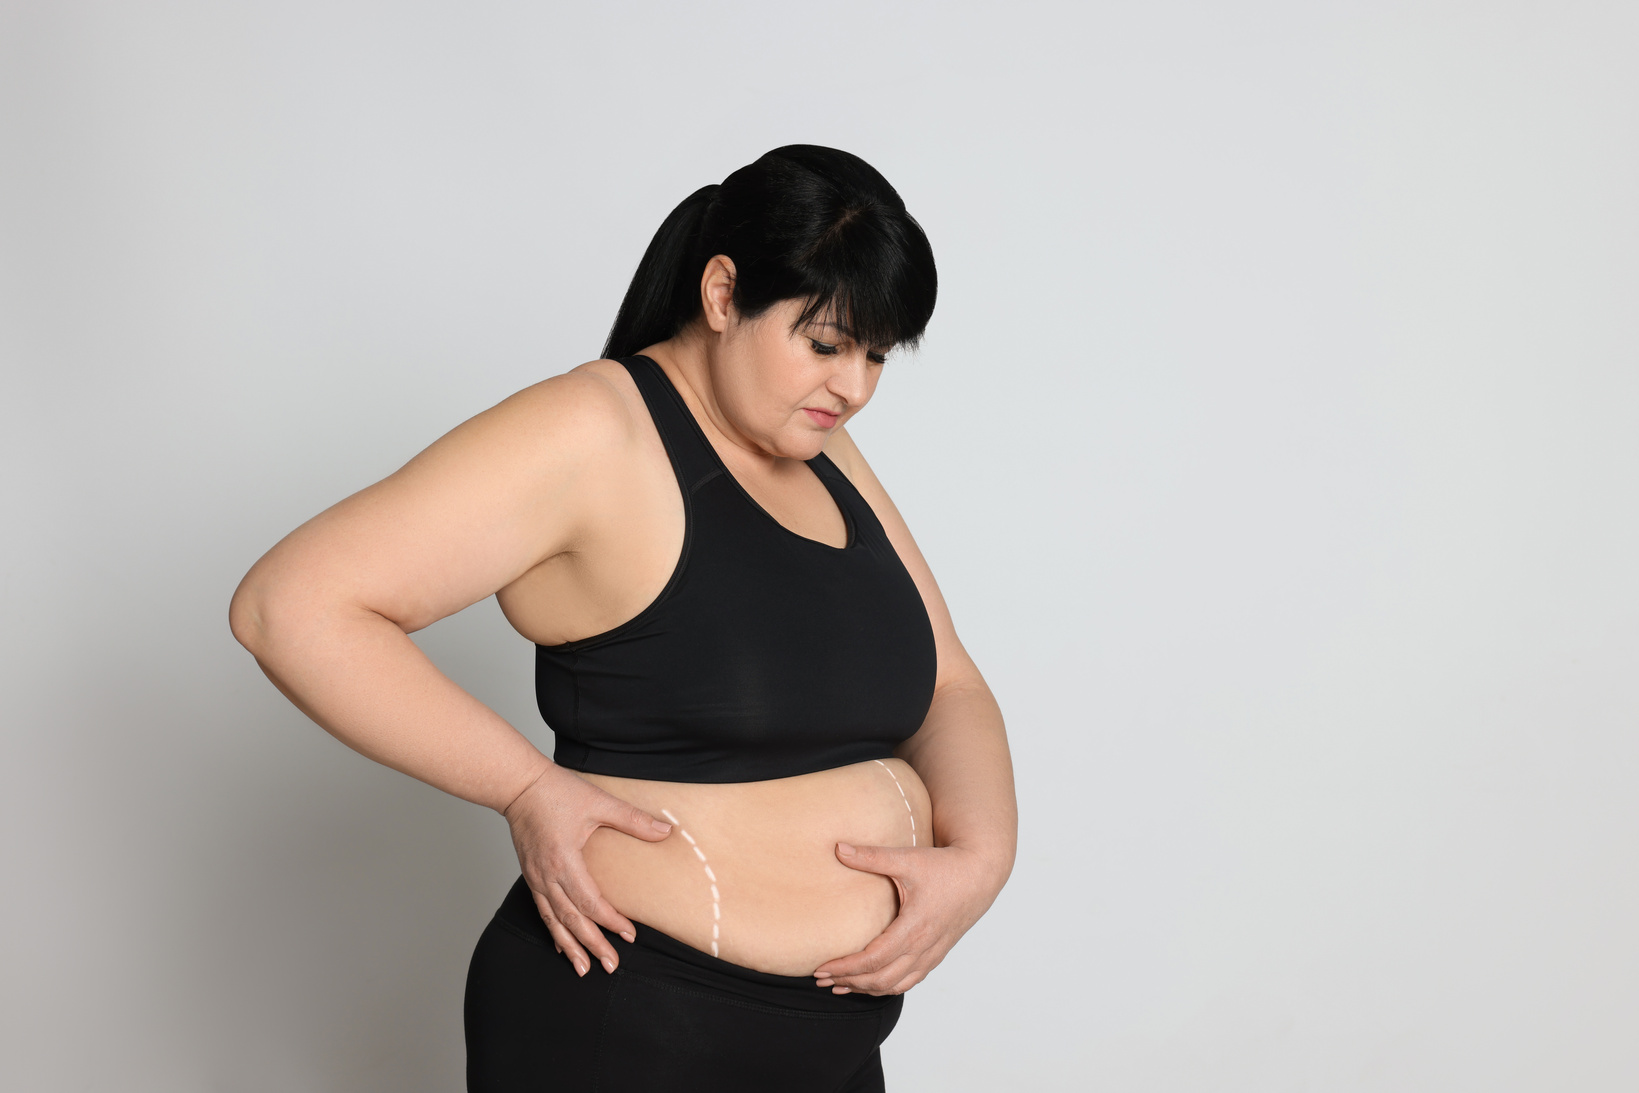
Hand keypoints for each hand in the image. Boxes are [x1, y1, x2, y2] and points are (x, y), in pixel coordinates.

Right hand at [503, 764, 671, 976]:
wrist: (520, 786)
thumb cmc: (557, 792)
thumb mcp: (599, 802)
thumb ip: (632, 819)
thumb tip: (666, 831)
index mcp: (564, 860)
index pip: (590, 902)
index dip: (610, 921)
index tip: (630, 934)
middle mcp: (547, 875)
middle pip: (571, 919)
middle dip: (592, 945)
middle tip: (611, 965)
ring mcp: (536, 877)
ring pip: (554, 920)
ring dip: (571, 946)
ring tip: (584, 969)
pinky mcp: (530, 875)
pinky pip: (542, 910)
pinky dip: (554, 930)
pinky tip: (562, 946)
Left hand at [811, 841, 1005, 995]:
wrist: (980, 874)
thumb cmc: (945, 866)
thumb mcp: (907, 858)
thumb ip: (872, 856)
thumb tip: (838, 848)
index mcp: (915, 927)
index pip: (874, 959)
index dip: (846, 967)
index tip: (821, 967)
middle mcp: (924, 946)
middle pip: (881, 979)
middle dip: (848, 981)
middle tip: (820, 979)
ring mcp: (932, 954)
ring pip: (895, 985)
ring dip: (866, 989)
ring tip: (839, 985)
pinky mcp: (936, 954)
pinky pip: (909, 981)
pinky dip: (887, 987)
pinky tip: (869, 983)